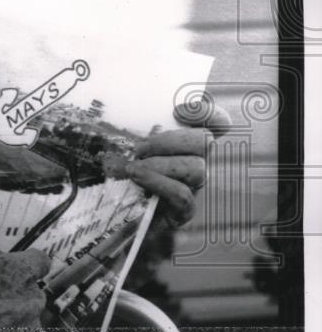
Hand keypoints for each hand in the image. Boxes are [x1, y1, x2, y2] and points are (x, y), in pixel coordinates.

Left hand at [126, 102, 229, 227]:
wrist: (114, 220)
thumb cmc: (121, 178)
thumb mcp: (128, 149)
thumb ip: (139, 131)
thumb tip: (148, 119)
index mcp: (187, 146)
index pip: (217, 124)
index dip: (207, 113)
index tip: (178, 111)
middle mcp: (198, 165)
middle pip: (205, 142)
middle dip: (171, 140)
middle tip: (140, 148)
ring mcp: (195, 190)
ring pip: (197, 168)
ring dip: (160, 164)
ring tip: (133, 167)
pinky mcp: (184, 214)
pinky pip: (182, 195)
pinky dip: (158, 182)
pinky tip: (137, 178)